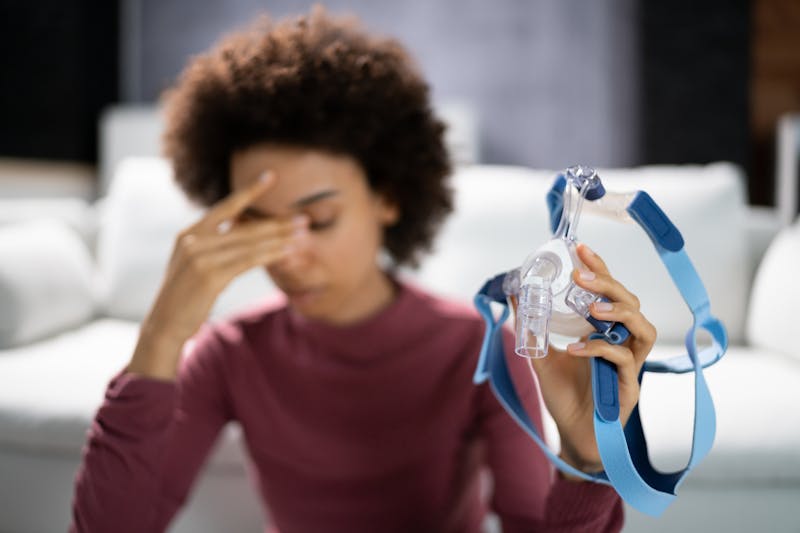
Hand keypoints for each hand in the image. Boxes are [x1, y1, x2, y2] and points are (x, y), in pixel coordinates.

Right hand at [127, 171, 308, 379]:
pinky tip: (288, 252)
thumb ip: (215, 245)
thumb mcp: (195, 264)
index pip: (226, 206)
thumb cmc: (186, 296)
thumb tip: (242, 230)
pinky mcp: (209, 275)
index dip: (250, 191)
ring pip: (250, 244)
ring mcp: (200, 256)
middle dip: (277, 223)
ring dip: (280, 239)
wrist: (165, 325)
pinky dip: (271, 255)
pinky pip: (248, 261)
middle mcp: (193, 239)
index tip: (271, 176)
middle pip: (245, 227)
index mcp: (190, 233)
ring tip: (303, 234)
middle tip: (304, 218)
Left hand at [515, 243, 656, 474]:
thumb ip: (531, 327)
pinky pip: (623, 360)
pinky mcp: (629, 387)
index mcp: (606, 330)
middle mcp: (623, 342)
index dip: (600, 268)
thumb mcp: (541, 356)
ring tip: (592, 309)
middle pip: (632, 302)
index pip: (609, 291)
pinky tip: (576, 349)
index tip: (580, 248)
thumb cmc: (564, 395)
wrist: (573, 435)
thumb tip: (514, 294)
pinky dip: (600, 349)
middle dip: (608, 284)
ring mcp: (630, 364)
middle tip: (580, 276)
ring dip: (618, 313)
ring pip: (642, 327)